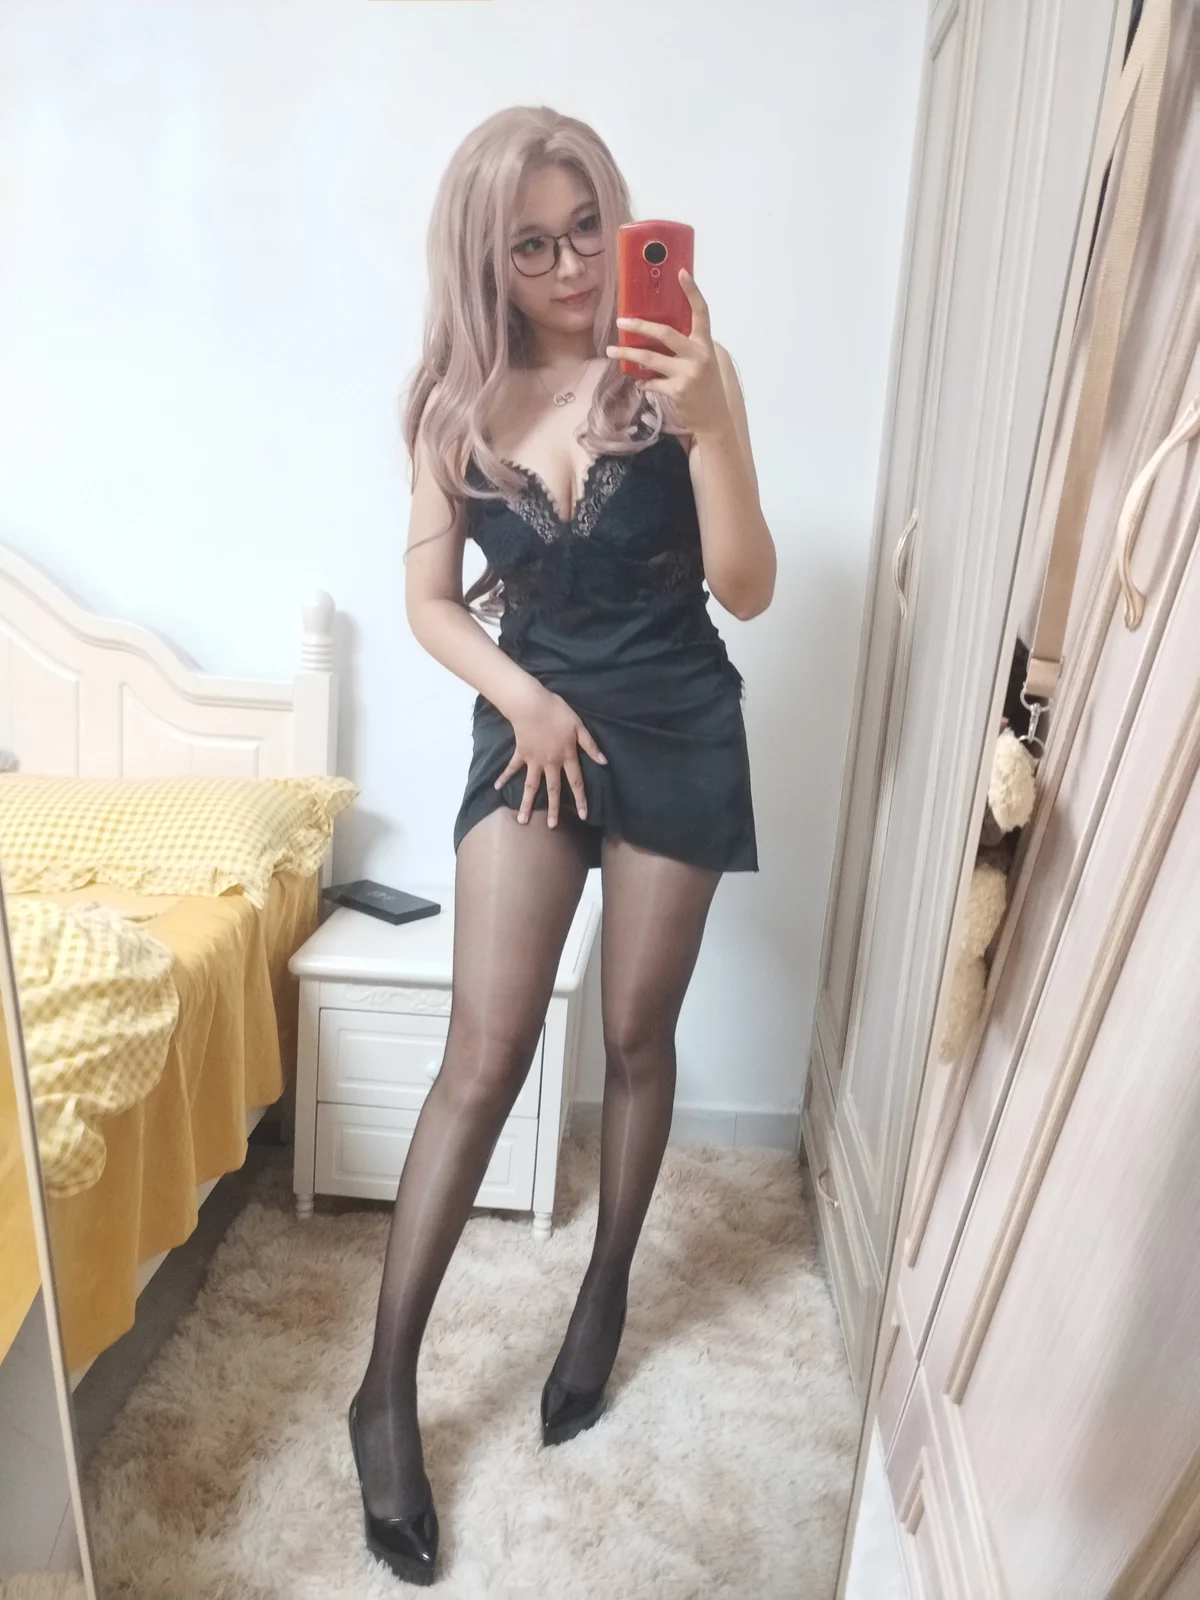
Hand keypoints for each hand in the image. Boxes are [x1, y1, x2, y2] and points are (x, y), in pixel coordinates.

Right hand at [493, 685, 607, 827]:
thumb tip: (604, 762)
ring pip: (531, 786)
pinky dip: (504, 776)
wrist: (532, 705)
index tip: (583, 816)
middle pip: (553, 790)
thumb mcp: (579, 727)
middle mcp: (550, 763)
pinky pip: (512, 767)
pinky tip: (497, 787)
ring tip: (522, 820)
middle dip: (554, 809)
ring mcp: (534, 760)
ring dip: (527, 804)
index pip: (576, 782)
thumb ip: (590, 746)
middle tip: (552, 827)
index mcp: (566, 757)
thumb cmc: (557, 712)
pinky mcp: (521, 753)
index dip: (581, 799)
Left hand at [605, 268, 731, 439]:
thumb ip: (685, 346)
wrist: (714, 418)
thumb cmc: (705, 385)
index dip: (692, 291)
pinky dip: (642, 382)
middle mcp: (698, 355)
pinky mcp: (677, 391)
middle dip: (640, 326)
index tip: (682, 272)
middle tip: (621, 321)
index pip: (702, 311)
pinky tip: (639, 382)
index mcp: (705, 343)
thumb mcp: (702, 360)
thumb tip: (653, 334)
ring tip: (611, 351)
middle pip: (665, 333)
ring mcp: (688, 374)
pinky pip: (651, 382)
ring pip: (650, 358)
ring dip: (627, 354)